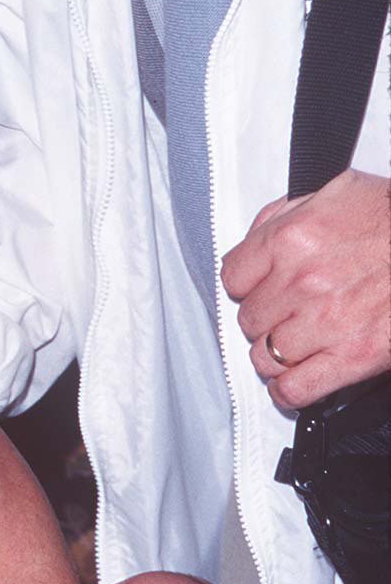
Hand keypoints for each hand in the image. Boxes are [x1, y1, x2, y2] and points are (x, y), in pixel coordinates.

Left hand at [221, 170, 390, 407]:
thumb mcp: (340, 192)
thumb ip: (289, 213)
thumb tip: (258, 238)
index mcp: (294, 238)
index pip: (233, 276)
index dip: (247, 285)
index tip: (261, 288)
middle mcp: (304, 280)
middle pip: (249, 319)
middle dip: (267, 318)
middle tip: (290, 312)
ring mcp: (325, 322)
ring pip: (265, 357)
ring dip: (277, 354)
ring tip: (298, 343)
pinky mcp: (351, 357)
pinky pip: (293, 390)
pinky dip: (288, 391)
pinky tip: (295, 380)